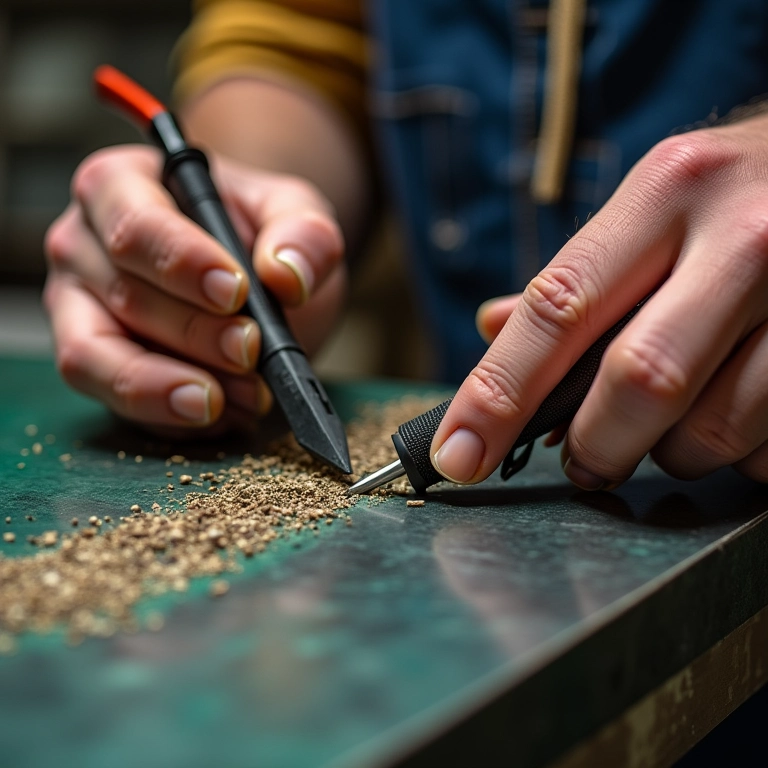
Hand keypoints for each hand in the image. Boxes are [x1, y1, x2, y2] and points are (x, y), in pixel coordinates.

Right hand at [44, 144, 344, 433]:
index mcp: (120, 187)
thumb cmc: (258, 234)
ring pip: (96, 359)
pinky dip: (172, 418)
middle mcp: (83, 248)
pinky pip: (117, 404)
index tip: (236, 292)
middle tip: (252, 351)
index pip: (135, 226)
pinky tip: (228, 412)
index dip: (183, 262)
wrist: (252, 276)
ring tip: (242, 398)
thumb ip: (304, 233)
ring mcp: (79, 312)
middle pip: (125, 296)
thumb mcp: (295, 213)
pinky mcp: (95, 367)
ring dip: (169, 389)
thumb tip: (287, 275)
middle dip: (196, 334)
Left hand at [430, 113, 767, 488]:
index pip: (558, 307)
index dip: (497, 393)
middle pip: (639, 379)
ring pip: (713, 428)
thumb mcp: (654, 206)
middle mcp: (742, 234)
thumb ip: (578, 278)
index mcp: (666, 191)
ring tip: (672, 426)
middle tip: (582, 460)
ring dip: (673, 453)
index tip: (459, 454)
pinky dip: (740, 455)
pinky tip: (737, 416)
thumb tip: (491, 329)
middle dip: (596, 444)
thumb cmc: (733, 197)